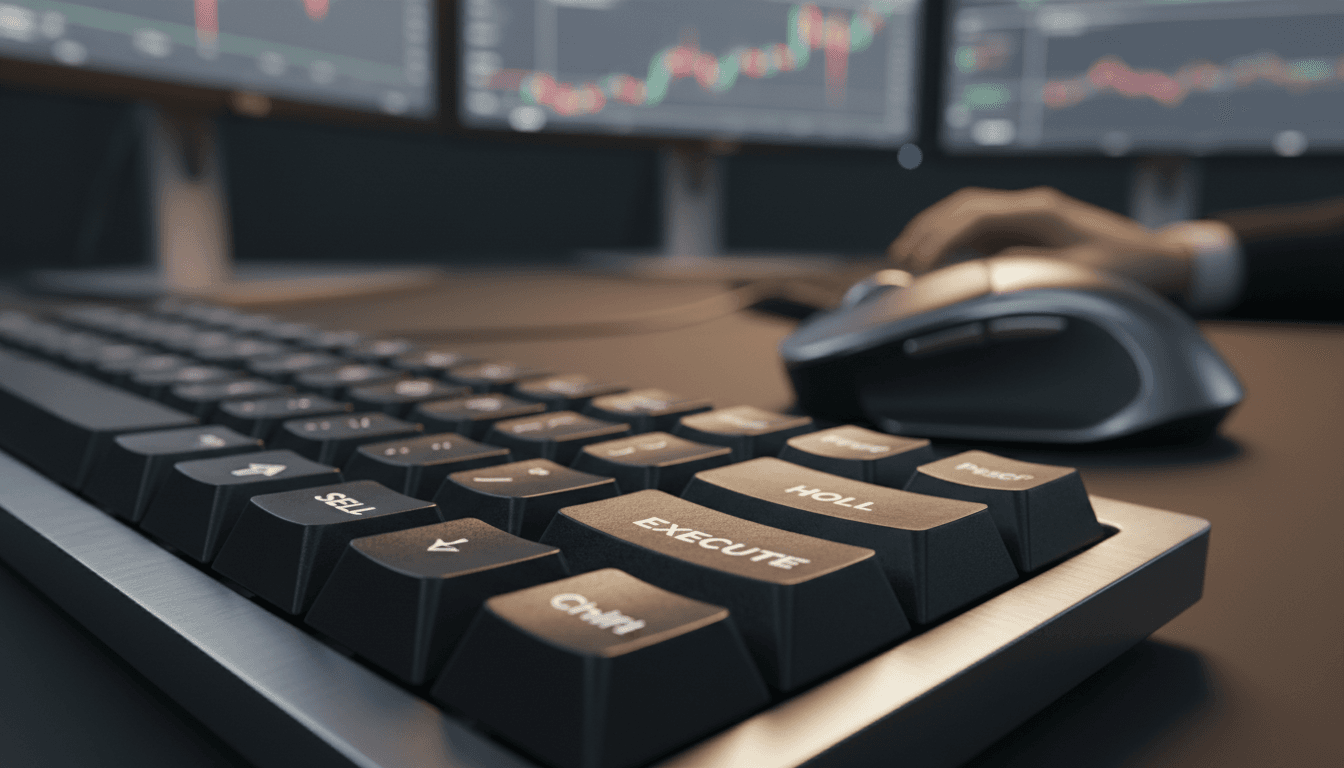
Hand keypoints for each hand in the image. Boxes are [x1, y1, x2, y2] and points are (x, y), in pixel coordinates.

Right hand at [887, 187, 1194, 297]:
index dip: (939, 239)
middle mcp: (1030, 206)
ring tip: (907, 257)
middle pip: (962, 206)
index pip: (973, 215)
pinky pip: (980, 228)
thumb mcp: (1082, 274)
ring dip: (935, 231)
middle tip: (901, 261)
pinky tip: (939, 258)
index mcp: (1040, 210)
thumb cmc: (1128, 267)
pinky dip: (952, 239)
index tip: (919, 264)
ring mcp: (1028, 215)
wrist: (1161, 257)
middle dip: (926, 231)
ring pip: (967, 213)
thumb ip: (1033, 271)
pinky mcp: (1029, 229)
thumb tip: (989, 272)